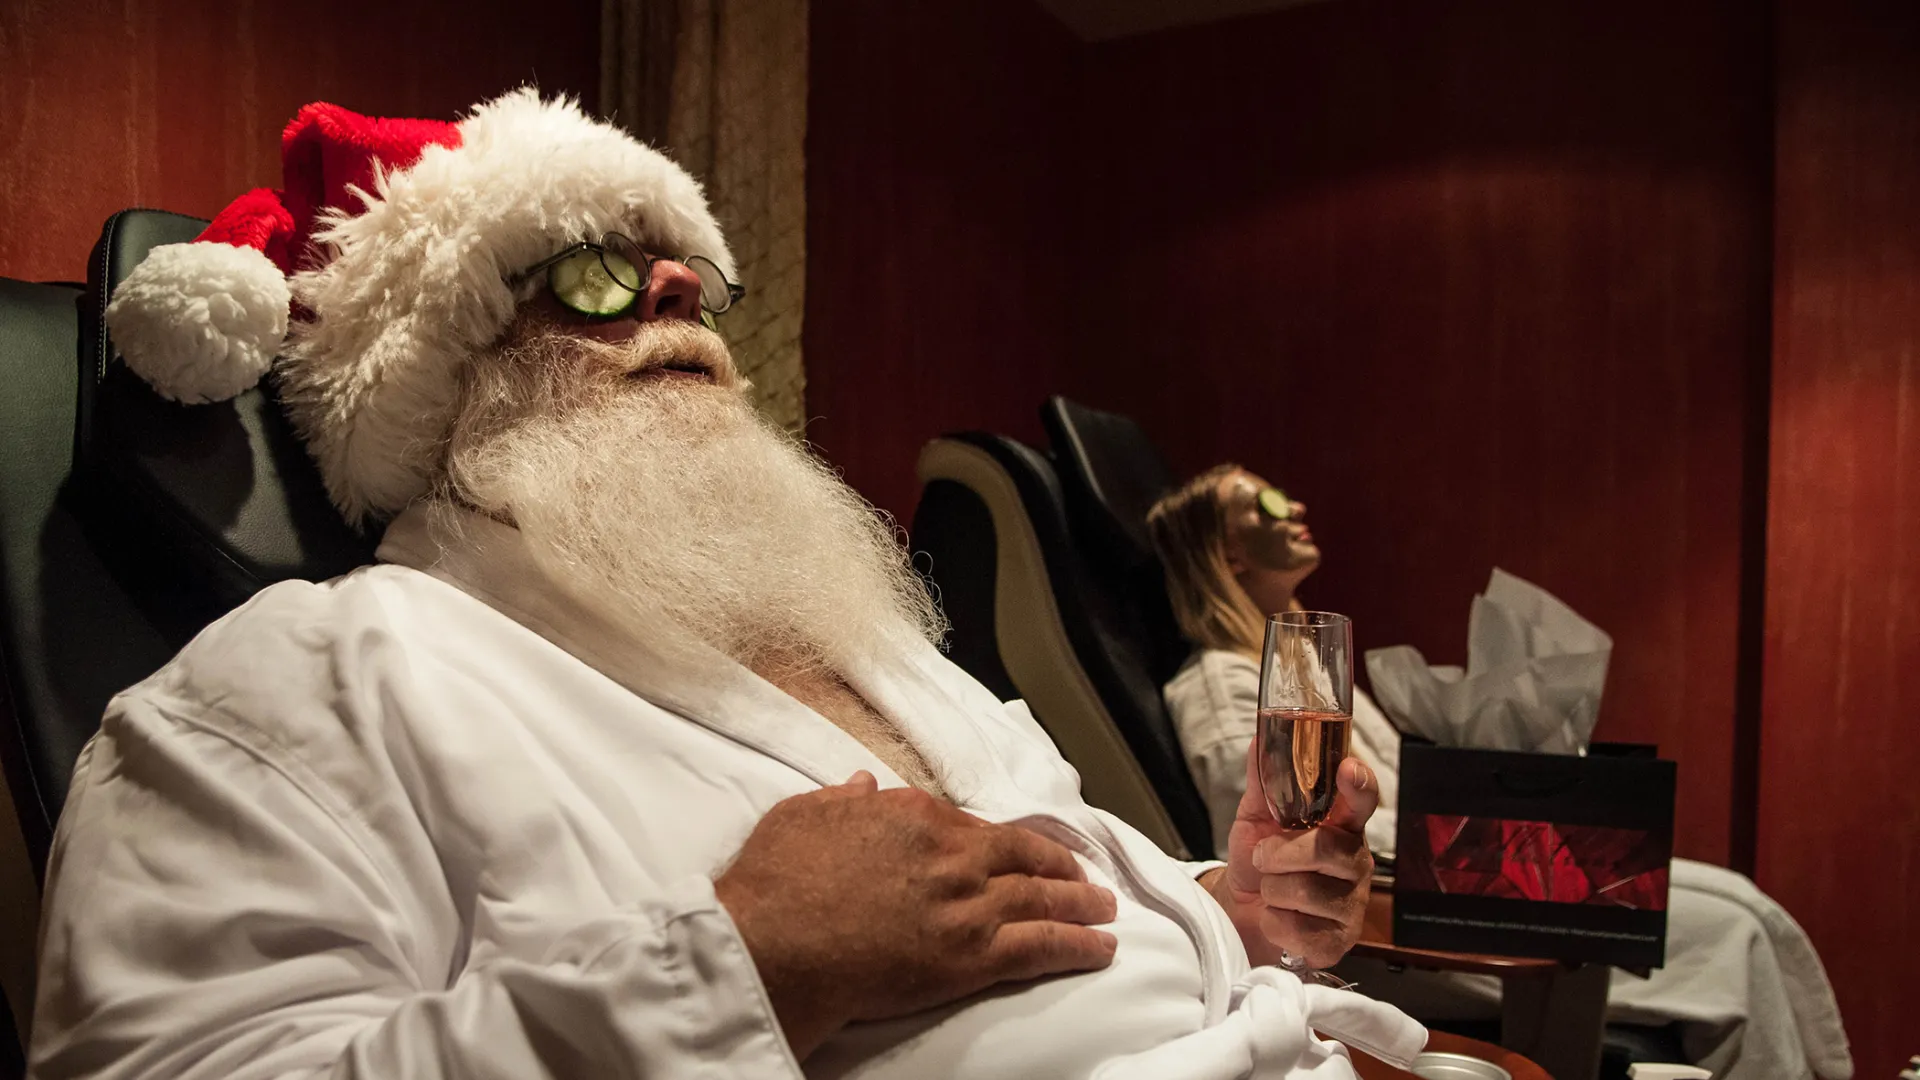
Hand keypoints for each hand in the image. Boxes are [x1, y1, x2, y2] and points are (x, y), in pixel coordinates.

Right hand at [713, 772, 1118, 1059]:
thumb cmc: (774, 883)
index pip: (969, 825)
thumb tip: (861, 785)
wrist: (774, 944)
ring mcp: (967, 904)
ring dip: (1080, 902)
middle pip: (1022, 855)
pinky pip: (1041, 945)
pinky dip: (1078, 945)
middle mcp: (952, 853)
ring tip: (1104, 909)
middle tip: (1081, 876)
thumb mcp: (801, 817)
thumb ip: (840, 800)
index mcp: (914, 815)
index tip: (1008, 851)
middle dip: (1058, 865)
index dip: (995, 842)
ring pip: (1041, 897)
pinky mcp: (972, 956)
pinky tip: (1102, 947)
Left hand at [1204, 747, 1375, 969]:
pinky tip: (1278, 919)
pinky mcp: (1338, 941)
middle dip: (1280, 853)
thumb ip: (1263, 782)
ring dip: (1272, 890)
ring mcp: (1351, 904)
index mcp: (1341, 825)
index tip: (1348, 769)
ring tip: (1272, 891)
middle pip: (1326, 848)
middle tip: (1264, 858)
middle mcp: (1355, 861)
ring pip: (1305, 891)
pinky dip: (1274, 923)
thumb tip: (1258, 739)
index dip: (1359, 784)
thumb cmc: (1259, 862)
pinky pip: (1299, 929)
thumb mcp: (1255, 818)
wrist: (1242, 913)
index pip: (1362, 800)